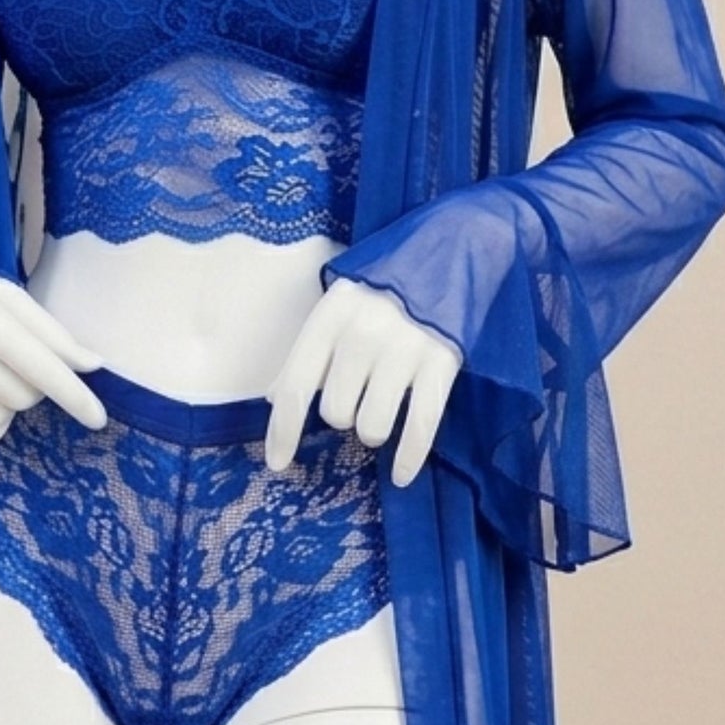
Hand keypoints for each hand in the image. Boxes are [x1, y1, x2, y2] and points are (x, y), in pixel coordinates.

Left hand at [264, 277, 461, 486]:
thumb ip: (307, 352)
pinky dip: (410, 457)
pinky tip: (402, 475)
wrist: (450, 249)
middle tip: (359, 394)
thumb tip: (273, 399)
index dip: (282, 431)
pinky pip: (420, 426)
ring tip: (382, 408)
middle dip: (343, 414)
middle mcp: (362, 334)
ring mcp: (404, 349)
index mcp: (329, 318)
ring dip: (373, 430)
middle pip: (335, 413)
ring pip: (372, 426)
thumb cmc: (383, 287)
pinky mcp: (441, 363)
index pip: (294, 387)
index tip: (277, 463)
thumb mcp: (336, 308)